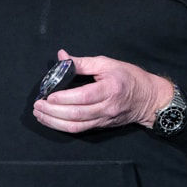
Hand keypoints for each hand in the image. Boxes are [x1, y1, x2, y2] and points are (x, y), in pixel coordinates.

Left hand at [32, 49, 174, 132]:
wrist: (149, 99)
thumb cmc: (129, 77)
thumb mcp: (107, 63)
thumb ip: (82, 62)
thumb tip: (61, 57)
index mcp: (110, 88)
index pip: (84, 96)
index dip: (64, 98)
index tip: (48, 95)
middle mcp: (107, 107)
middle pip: (77, 114)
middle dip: (53, 112)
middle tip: (37, 105)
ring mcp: (104, 119)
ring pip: (76, 126)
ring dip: (55, 122)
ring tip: (40, 114)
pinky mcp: (102, 126)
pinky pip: (80, 129)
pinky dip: (63, 126)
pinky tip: (52, 120)